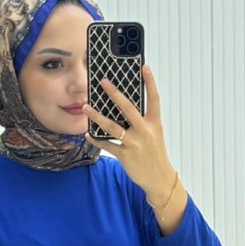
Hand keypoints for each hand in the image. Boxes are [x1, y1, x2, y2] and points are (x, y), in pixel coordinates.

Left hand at [83, 64, 175, 198]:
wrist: (159, 179)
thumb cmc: (155, 154)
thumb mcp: (154, 134)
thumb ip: (143, 121)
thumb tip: (125, 107)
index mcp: (154, 123)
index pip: (154, 99)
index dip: (150, 82)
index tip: (144, 67)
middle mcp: (145, 131)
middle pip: (128, 108)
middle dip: (114, 94)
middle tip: (103, 81)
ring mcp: (135, 144)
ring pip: (113, 127)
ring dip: (97, 116)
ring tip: (85, 107)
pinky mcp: (126, 156)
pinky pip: (107, 145)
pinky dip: (96, 140)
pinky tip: (88, 135)